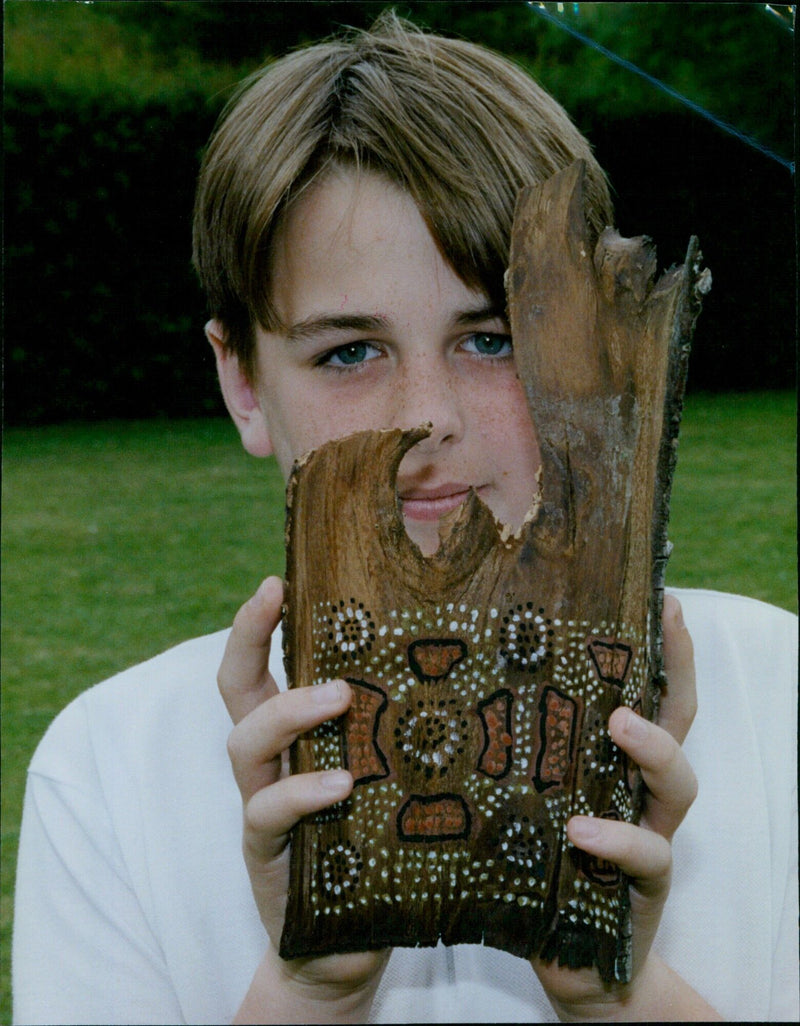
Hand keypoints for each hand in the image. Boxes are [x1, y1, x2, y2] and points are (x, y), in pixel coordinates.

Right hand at [218, 577, 388, 1021]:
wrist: (352, 943)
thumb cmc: (380, 846)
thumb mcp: (388, 778)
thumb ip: (399, 735)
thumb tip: (472, 672)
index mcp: (298, 736)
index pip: (264, 666)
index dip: (259, 622)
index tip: (277, 578)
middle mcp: (271, 762)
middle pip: (236, 689)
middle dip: (247, 637)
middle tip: (279, 602)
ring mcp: (263, 806)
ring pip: (245, 743)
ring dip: (289, 712)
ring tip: (336, 698)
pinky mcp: (268, 853)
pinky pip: (268, 813)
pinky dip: (301, 794)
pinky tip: (338, 787)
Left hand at [532, 594, 717, 1019]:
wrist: (561, 958)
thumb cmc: (528, 861)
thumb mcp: (518, 795)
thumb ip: (503, 750)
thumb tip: (434, 685)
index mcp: (608, 759)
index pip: (644, 692)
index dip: (661, 647)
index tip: (664, 595)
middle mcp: (639, 789)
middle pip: (679, 719)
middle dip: (680, 669)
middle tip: (669, 622)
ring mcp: (648, 834)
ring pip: (678, 783)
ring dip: (653, 748)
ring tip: (621, 723)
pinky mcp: (642, 888)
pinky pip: (644, 856)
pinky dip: (616, 839)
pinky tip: (582, 830)